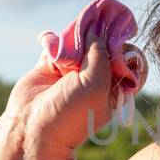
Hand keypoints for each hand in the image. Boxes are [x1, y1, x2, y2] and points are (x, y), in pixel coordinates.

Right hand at [1, 31, 127, 155]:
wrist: (32, 130)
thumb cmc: (70, 113)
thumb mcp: (95, 83)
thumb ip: (101, 54)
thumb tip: (97, 29)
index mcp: (114, 88)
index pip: (126, 58)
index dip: (122, 44)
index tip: (114, 34)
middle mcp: (95, 79)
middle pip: (102, 45)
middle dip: (96, 36)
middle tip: (88, 31)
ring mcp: (72, 72)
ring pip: (79, 42)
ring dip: (73, 37)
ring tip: (68, 43)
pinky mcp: (50, 68)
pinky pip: (55, 45)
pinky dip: (53, 41)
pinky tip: (50, 43)